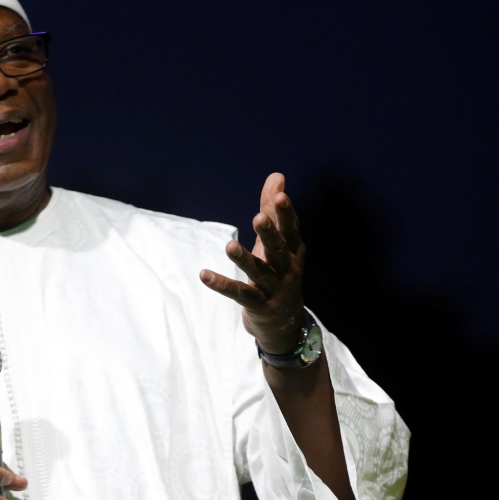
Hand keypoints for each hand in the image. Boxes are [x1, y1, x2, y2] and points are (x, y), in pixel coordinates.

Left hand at [200, 172, 307, 354]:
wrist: (285, 323)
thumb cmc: (278, 273)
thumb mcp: (277, 243)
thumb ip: (273, 210)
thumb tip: (277, 176)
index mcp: (294, 253)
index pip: (291, 230)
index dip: (286, 214)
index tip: (280, 195)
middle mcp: (288, 270)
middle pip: (279, 251)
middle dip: (270, 234)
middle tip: (258, 218)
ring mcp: (274, 290)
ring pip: (259, 273)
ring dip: (244, 259)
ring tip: (229, 245)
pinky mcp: (259, 306)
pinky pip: (239, 294)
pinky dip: (222, 284)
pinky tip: (204, 274)